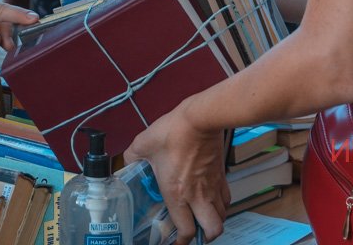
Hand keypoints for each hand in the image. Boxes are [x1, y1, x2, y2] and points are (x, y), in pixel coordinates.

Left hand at [124, 102, 230, 243]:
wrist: (200, 119)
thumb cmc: (172, 132)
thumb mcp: (143, 144)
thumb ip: (132, 157)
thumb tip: (125, 161)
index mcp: (177, 193)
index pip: (185, 230)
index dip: (180, 242)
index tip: (174, 242)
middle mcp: (198, 195)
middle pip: (213, 230)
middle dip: (205, 238)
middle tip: (194, 234)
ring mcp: (212, 187)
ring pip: (222, 216)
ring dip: (213, 222)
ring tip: (202, 220)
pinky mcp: (221, 176)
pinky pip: (227, 199)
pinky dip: (221, 206)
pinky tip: (212, 201)